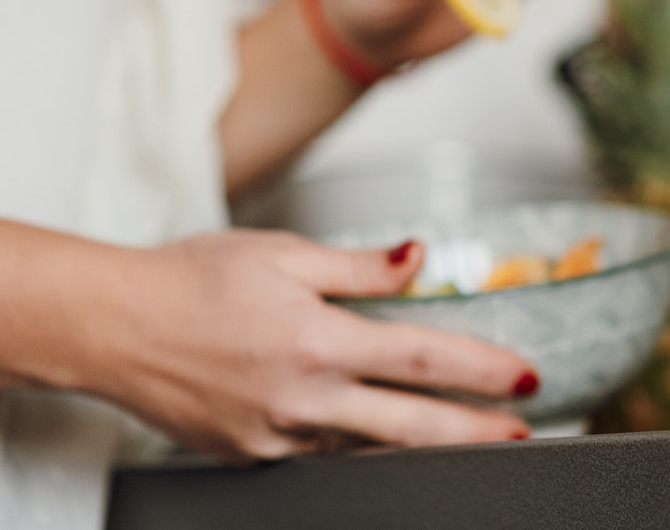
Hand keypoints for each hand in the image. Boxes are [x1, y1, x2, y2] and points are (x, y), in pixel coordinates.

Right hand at [100, 230, 538, 461]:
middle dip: (477, 429)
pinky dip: (360, 440)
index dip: (484, 370)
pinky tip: (381, 427)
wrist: (109, 325)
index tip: (524, 377)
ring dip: (423, 440)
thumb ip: (360, 266)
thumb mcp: (283, 252)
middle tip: (522, 429)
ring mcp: (276, 434)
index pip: (425, 359)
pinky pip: (323, 451)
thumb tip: (418, 257)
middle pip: (413, 423)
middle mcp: (302, 397)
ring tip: (467, 434)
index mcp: (317, 341)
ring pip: (370, 444)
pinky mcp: (252, 453)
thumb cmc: (188, 280)